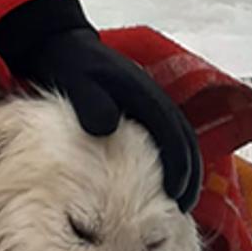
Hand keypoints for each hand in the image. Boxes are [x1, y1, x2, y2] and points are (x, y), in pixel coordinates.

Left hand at [0, 0, 203, 211]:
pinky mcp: (141, 109)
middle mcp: (154, 98)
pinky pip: (164, 137)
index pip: (171, 133)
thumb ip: (90, 101)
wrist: (63, 44)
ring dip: (183, 167)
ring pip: (178, 139)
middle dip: (188, 172)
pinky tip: (161, 181)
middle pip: (183, 139)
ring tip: (179, 200)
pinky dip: (169, 158)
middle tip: (184, 206)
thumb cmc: (69, 66)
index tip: (176, 194)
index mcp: (143, 93)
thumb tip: (107, 126)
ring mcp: (150, 103)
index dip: (177, 165)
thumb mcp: (76, 81)